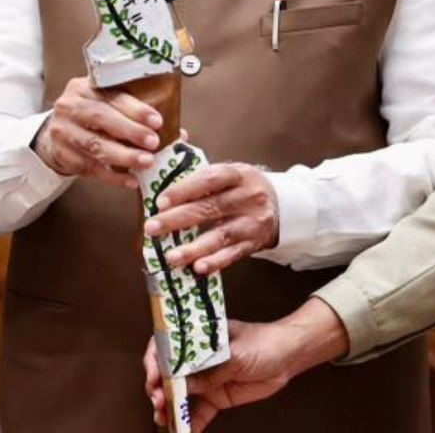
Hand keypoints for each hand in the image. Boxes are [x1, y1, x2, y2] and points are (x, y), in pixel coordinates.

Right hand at [33, 76, 163, 190]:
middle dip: (130, 131)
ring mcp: (63, 132)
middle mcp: (70, 107)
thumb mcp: (107, 104)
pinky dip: (113, 176)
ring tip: (146, 162)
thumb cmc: (92, 116)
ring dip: (124, 156)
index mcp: (84, 87)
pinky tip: (130, 180)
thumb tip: (178, 133)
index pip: (112, 95)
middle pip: (101, 118)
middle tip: (153, 143)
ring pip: (95, 146)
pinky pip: (90, 168)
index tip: (157, 121)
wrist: (59, 132)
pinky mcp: (63, 155)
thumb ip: (136, 115)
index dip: (136, 109)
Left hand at [144, 162, 278, 273]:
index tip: (161, 201)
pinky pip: (233, 254)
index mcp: (239, 174)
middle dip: (177, 219)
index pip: (209, 179)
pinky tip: (198, 268)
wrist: (282, 206)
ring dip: (194, 248)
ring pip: (221, 235)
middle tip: (152, 228)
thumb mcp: (230, 172)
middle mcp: (248, 197)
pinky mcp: (254, 243)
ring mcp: (253, 222)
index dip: (184, 190)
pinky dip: (215, 262)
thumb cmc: (243, 188)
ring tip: (171, 256)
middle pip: (210, 208)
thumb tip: (167, 168)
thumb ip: (201, 174)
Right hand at [146, 305, 346, 428]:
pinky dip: (189, 424)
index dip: (155, 360)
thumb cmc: (264, 343)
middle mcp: (197, 359)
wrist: (288, 357)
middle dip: (159, 388)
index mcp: (198, 338)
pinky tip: (183, 432)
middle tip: (159, 401)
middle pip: (168, 374)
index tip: (154, 376)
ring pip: (180, 396)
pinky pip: (198, 413)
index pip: (167, 346)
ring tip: (165, 419)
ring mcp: (205, 380)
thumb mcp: (237, 354)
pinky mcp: (216, 398)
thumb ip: (211, 370)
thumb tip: (184, 383)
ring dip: (169, 409)